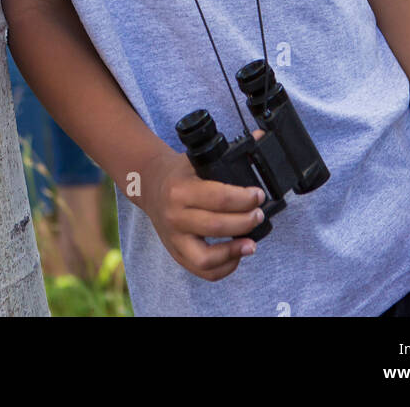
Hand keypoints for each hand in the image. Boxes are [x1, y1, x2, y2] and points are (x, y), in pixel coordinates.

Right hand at [140, 132, 267, 281]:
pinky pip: (201, 271)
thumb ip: (228, 152)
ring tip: (252, 243)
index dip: (245, 199)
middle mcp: (175, 216)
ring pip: (206, 257)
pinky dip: (223, 268)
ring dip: (234, 252)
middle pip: (217, 226)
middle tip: (259, 214)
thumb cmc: (178, 172)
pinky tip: (236, 255)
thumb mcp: (197, 158)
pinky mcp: (177, 253)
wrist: (148, 184)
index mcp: (181, 189)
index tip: (259, 196)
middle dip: (246, 222)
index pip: (219, 198)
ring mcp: (174, 238)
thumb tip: (262, 137)